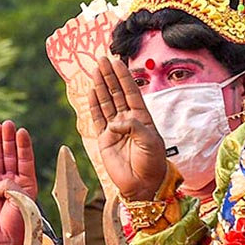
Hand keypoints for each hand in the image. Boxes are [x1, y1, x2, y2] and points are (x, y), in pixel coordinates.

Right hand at [0, 121, 38, 244]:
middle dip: (8, 139)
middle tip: (7, 124)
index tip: (22, 131)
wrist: (5, 242)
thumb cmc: (19, 225)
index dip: (23, 145)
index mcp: (27, 183)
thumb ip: (10, 186)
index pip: (25, 159)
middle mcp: (12, 181)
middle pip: (10, 155)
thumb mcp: (23, 201)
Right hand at [88, 57, 166, 200]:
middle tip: (102, 60)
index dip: (124, 77)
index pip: (131, 92)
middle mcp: (128, 120)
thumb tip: (115, 122)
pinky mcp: (104, 139)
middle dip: (109, 76)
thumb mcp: (150, 142)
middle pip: (116, 93)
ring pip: (106, 102)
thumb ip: (133, 127)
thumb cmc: (152, 163)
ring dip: (101, 86)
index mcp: (142, 118)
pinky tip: (92, 91)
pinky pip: (97, 118)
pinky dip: (94, 105)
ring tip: (95, 70)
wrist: (142, 184)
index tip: (117, 61)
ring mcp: (115, 129)